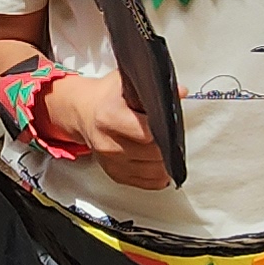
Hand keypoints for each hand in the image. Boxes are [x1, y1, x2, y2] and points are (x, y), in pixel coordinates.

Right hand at [43, 69, 169, 186]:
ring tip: (164, 146)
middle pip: (153, 154)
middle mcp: (108, 143)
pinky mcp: (114, 174)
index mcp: (109, 117)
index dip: (163, 129)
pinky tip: (157, 162)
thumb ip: (152, 87)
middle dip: (167, 144)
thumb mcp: (125, 82)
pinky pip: (145, 182)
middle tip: (170, 133)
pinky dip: (156, 175)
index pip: (146, 133)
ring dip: (164, 161)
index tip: (170, 124)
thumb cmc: (105, 98)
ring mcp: (111, 161)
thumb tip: (179, 93)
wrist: (83, 112)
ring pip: (153, 171)